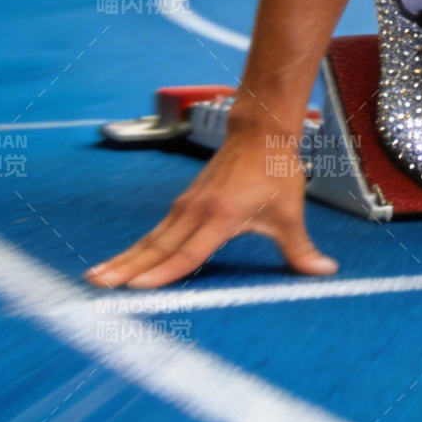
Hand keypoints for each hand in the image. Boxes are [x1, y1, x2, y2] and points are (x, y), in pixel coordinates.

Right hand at [85, 128, 336, 288]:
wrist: (260, 133)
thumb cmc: (275, 173)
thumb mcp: (289, 214)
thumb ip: (300, 249)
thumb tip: (325, 271)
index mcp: (220, 217)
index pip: (187, 253)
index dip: (163, 273)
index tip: (136, 289)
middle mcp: (196, 212)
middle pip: (157, 247)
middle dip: (126, 269)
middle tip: (96, 287)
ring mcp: (186, 206)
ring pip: (151, 239)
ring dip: (124, 258)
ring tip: (96, 277)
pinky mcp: (184, 202)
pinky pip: (157, 230)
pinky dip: (137, 247)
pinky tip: (124, 260)